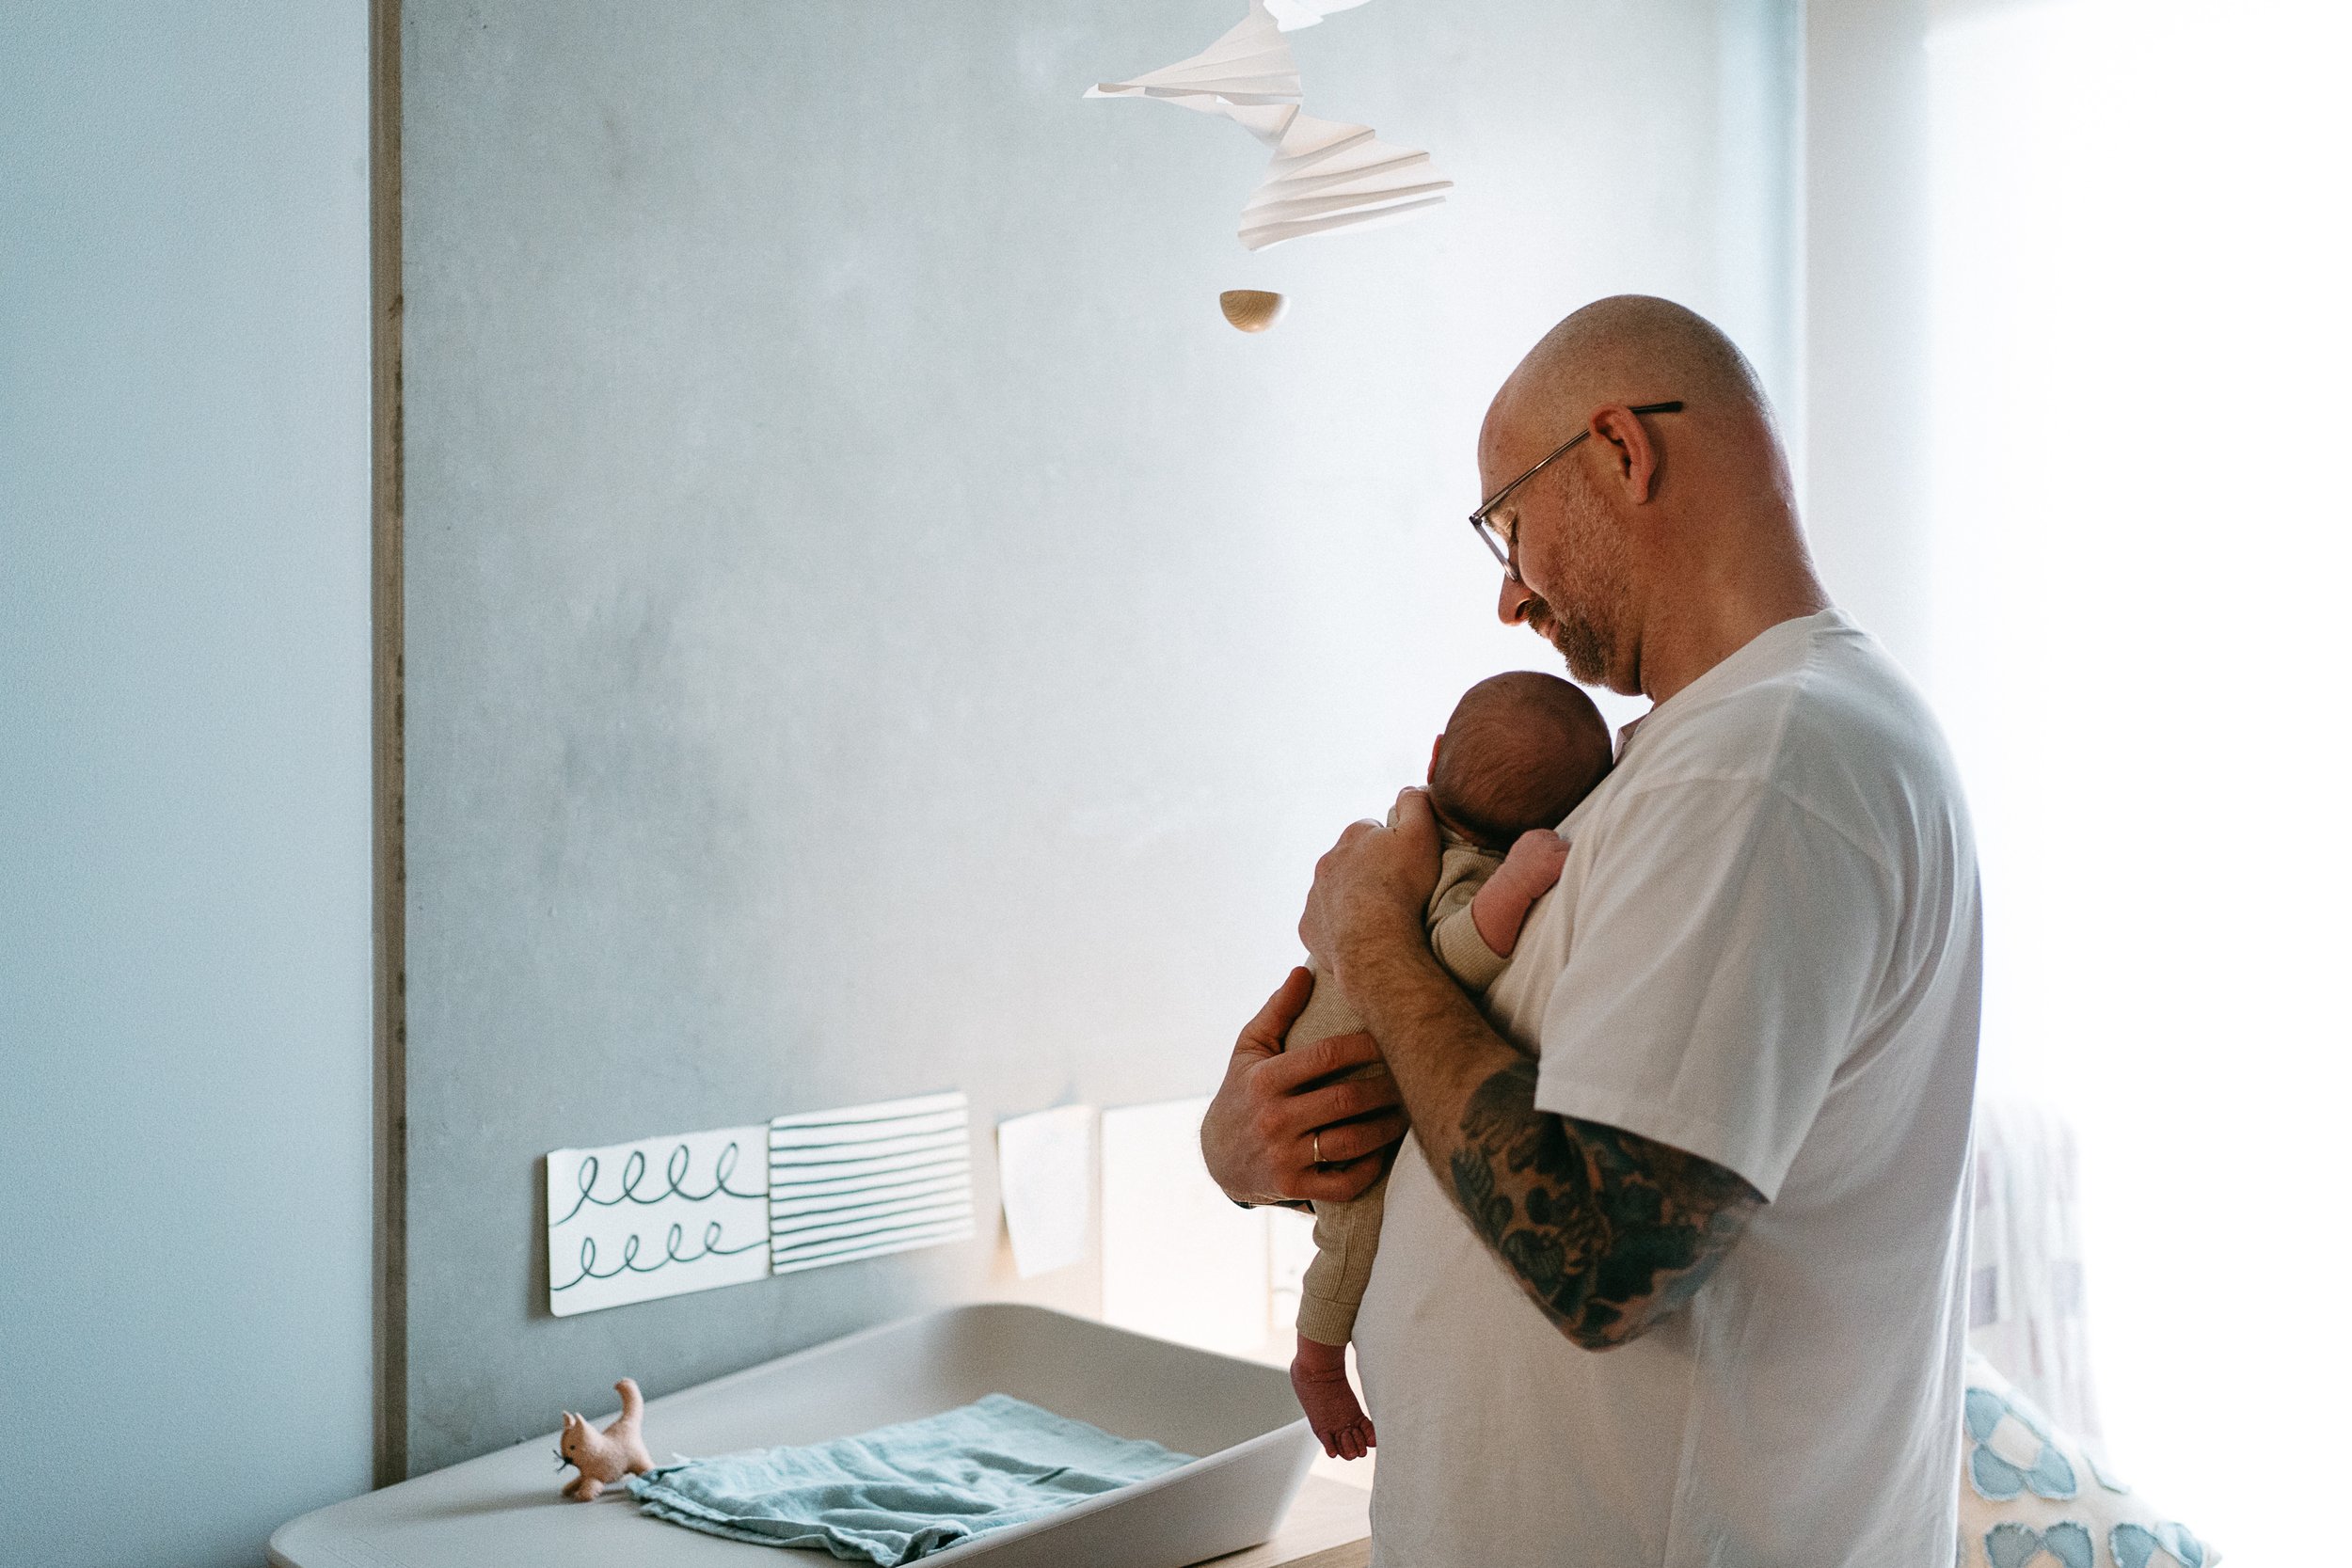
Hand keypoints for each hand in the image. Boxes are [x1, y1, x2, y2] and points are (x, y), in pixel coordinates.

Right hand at [1200, 968, 1408, 1204]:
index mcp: (1265, 1079)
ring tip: (1410, 1111)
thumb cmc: (1242, 1092)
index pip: (1325, 1056)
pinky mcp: (1293, 1186)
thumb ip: (1277, 1011)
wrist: (1217, 1155)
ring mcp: (1283, 1155)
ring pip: (1349, 1142)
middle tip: (1415, 1076)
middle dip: (1386, 1087)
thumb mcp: (1249, 1049)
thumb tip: (1305, 971)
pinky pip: (1342, 1183)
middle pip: (1345, 1099)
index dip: (1365, 1045)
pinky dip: (1369, 1169)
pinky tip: (1384, 1152)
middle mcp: (1273, 1118)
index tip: (1392, 1036)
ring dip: (1387, 1127)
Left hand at [1298, 788, 1441, 991]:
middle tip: (1393, 890)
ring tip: (1378, 916)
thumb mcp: (1421, 834)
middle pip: (1350, 860)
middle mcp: (1328, 861)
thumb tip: (1409, 789)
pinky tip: (1359, 935)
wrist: (1376, 940)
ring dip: (1352, 898)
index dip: (1390, 843)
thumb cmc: (1402, 886)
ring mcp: (1315, 895)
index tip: (1404, 862)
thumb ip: (1415, 804)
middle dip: (1368, 870)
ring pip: (1334, 890)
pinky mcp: (1309, 926)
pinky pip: (1323, 922)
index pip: (1371, 829)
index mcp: (1353, 836)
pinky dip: (1338, 926)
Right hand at [1494, 828, 1568, 898]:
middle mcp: (1542, 839)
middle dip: (1559, 854)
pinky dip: (1572, 866)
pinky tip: (1561, 875)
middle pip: (1562, 842)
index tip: (1547, 861)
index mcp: (1531, 836)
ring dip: (1565, 861)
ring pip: (1569, 850)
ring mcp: (1551, 848)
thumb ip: (1533, 847)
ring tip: (1555, 874)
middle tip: (1550, 869)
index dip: (1552, 849)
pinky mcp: (1559, 859)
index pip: (1552, 836)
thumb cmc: (1515, 877)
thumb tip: (1547, 850)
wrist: (1512, 887)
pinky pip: (1574, 858)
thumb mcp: (1520, 854)